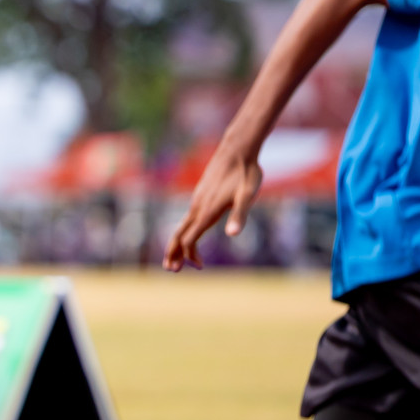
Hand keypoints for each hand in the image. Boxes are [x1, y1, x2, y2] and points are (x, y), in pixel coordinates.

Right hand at [163, 142, 262, 271]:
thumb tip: (233, 235)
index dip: (190, 255)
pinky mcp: (200, 195)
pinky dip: (184, 231)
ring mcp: (197, 200)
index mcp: (206, 211)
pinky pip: (187, 217)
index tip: (200, 267)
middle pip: (178, 234)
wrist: (237, 149)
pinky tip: (191, 233)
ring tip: (177, 258)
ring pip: (181, 225)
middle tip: (171, 270)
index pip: (189, 240)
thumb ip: (240, 215)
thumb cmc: (246, 173)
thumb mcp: (248, 195)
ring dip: (177, 243)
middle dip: (173, 253)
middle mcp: (197, 207)